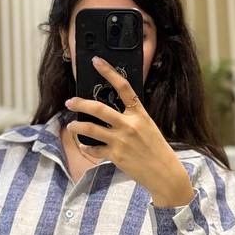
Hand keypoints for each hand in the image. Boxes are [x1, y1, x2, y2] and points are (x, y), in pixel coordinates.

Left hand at [64, 56, 195, 206]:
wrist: (165, 173)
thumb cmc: (157, 149)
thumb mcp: (148, 127)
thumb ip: (132, 117)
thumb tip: (112, 110)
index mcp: (140, 114)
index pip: (124, 87)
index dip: (109, 72)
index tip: (96, 61)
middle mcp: (129, 125)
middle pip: (99, 109)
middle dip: (80, 103)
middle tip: (70, 101)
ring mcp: (121, 140)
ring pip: (91, 129)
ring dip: (76, 126)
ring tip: (70, 125)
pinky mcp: (115, 156)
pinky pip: (94, 149)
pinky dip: (86, 147)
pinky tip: (83, 145)